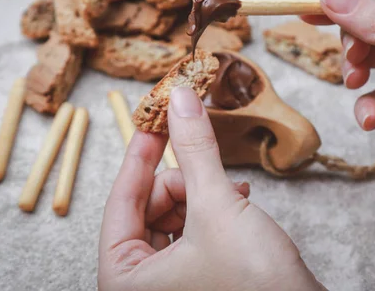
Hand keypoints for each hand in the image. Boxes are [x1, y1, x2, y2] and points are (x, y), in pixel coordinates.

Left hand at [98, 87, 324, 290]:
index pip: (119, 202)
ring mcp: (169, 283)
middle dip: (181, 181)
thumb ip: (194, 149)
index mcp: (124, 280)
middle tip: (204, 164)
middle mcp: (141, 285)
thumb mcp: (217, 206)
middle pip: (147, 207)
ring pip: (172, 215)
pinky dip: (211, 209)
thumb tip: (180, 101)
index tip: (153, 123)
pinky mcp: (195, 278)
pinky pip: (191, 229)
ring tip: (231, 191)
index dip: (139, 156)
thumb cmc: (254, 283)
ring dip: (201, 194)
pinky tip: (237, 200)